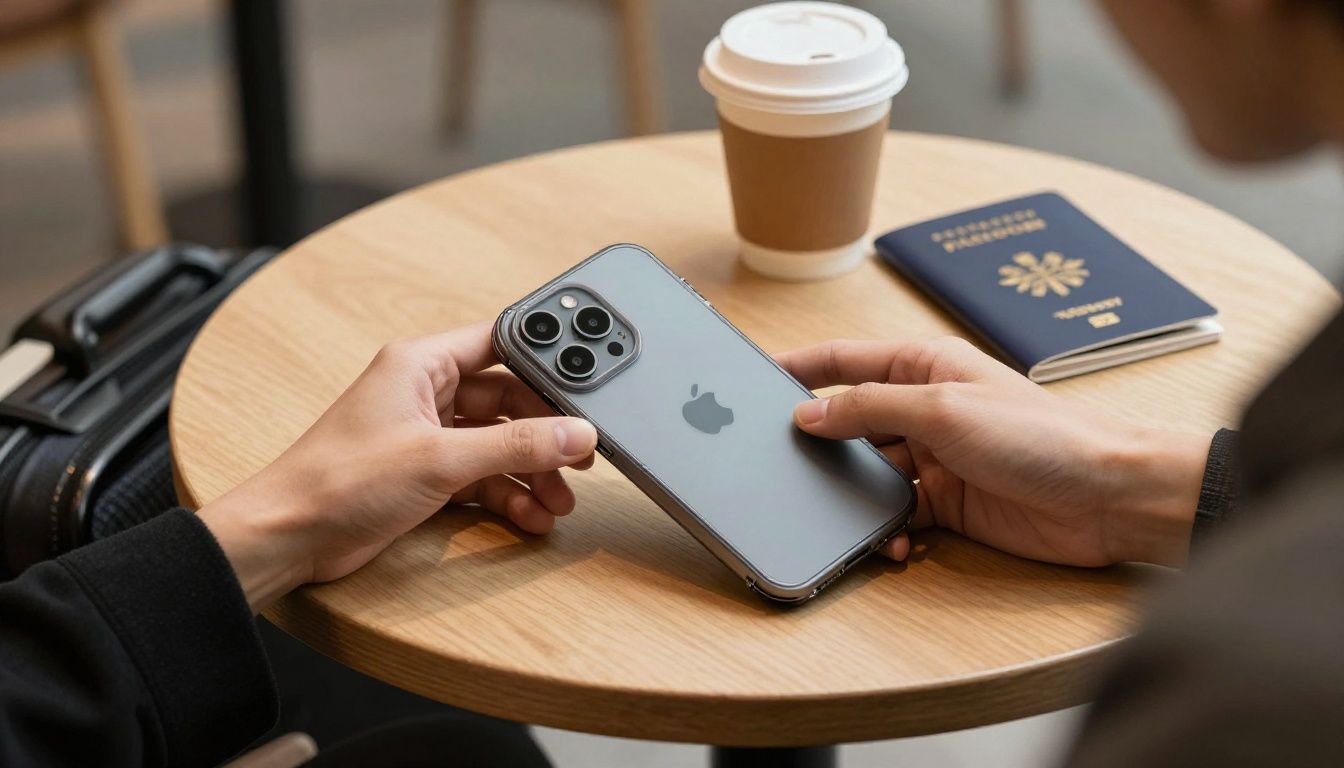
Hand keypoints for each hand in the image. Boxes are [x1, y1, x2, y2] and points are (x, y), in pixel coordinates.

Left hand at [198, 322, 596, 611]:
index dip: (545, 364)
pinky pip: (482, 477)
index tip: (583, 392)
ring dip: (531, 473)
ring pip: (499, 444)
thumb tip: (575, 434)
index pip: (501, 344)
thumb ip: (515, 446)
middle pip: (508, 401)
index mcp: (421, 363)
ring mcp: (426, 435)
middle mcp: (425, 392)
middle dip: (545, 434)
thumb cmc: (336, 482)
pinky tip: (530, 518)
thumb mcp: (440, 459)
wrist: (287, 537)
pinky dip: (508, 496)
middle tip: (581, 458)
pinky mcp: (425, 475)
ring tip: (557, 501)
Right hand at [777, 337, 1208, 567]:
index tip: (755, 380)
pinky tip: (889, 543)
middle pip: (849, 422)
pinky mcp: (945, 503)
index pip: (845, 361)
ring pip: (867, 475)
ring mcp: (934, 458)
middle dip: (819, 445)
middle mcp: (924, 409)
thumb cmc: (1041, 436)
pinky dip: (884, 532)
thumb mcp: (942, 409)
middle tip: (781, 464)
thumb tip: (808, 413)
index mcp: (923, 367)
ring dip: (853, 497)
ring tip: (838, 513)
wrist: (1106, 497)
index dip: (800, 368)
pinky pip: (895, 516)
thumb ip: (869, 408)